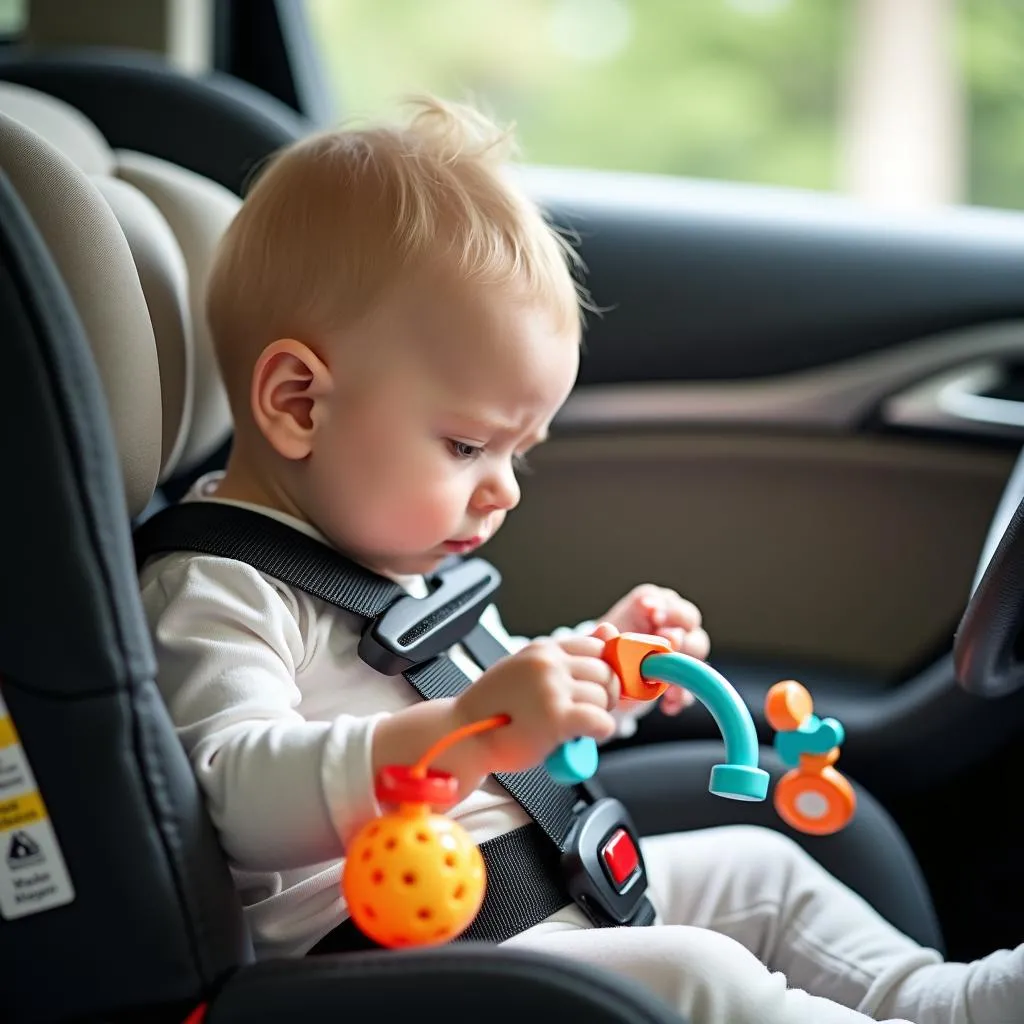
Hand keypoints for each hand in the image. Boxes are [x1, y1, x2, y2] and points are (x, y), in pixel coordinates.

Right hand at [454, 635, 619, 774]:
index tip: (596, 688)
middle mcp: (548, 663)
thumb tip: (610, 631)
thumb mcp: (528, 671)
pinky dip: (598, 732)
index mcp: (542, 649)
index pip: (596, 647)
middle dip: (604, 695)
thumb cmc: (494, 709)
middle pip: (605, 672)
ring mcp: (551, 689)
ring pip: (604, 698)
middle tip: (585, 711)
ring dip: (597, 715)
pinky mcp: (556, 718)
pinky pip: (601, 721)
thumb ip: (567, 656)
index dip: (603, 670)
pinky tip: (581, 737)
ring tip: (574, 726)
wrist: (462, 735)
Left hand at [600, 584, 710, 714]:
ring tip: (668, 678)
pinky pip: (692, 684)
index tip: (654, 615)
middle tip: (668, 641)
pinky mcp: (685, 675)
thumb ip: (601, 636)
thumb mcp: (602, 643)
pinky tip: (667, 705)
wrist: (610, 676)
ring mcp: (684, 648)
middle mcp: (673, 623)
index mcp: (653, 607)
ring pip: (697, 650)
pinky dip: (682, 695)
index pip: (667, 600)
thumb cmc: (608, 650)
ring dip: (684, 664)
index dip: (665, 607)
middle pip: (689, 620)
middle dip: (678, 631)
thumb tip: (606, 629)